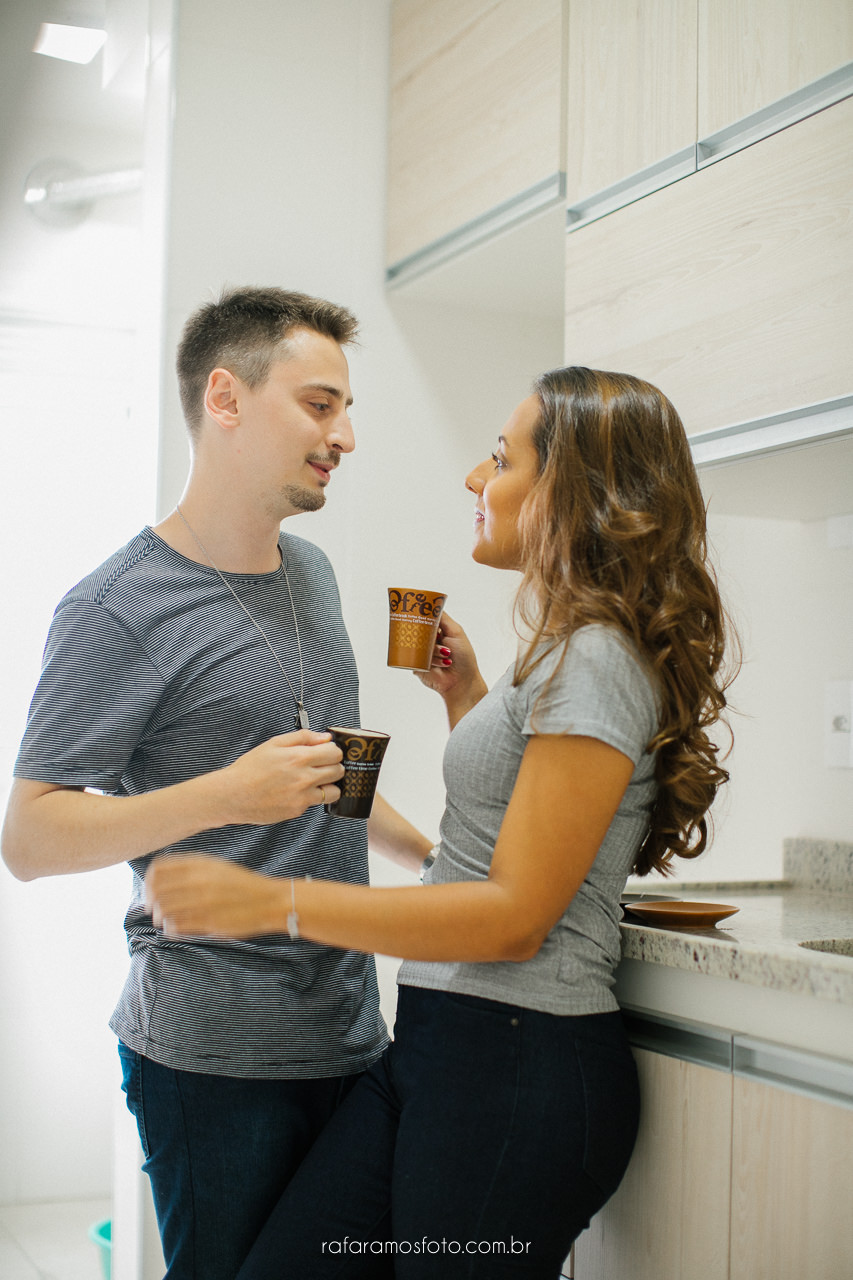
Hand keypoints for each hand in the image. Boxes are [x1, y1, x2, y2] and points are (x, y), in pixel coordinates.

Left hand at [145, 854, 286, 937]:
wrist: (270, 901)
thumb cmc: (241, 885)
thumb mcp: (217, 867)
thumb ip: (191, 869)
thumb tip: (161, 878)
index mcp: (200, 864)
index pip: (158, 870)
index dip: (149, 882)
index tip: (151, 892)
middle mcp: (199, 881)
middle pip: (158, 891)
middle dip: (151, 902)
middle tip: (154, 910)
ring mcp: (203, 901)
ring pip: (165, 910)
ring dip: (160, 917)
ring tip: (164, 921)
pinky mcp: (208, 921)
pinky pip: (177, 926)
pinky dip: (171, 929)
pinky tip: (175, 929)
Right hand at [218, 730, 342, 825]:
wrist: (233, 794)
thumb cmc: (250, 769)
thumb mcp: (274, 744)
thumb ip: (302, 737)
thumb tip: (324, 737)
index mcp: (299, 757)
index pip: (334, 753)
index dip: (332, 751)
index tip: (327, 752)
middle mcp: (304, 777)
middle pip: (338, 771)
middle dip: (334, 766)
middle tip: (322, 766)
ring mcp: (302, 796)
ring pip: (334, 791)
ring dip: (329, 785)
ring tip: (316, 781)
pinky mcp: (298, 810)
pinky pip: (315, 802)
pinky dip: (311, 797)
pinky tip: (298, 791)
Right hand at [415, 613, 487, 711]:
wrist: (461, 682)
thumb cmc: (464, 657)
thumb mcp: (456, 632)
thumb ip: (443, 618)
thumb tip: (431, 605)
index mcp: (438, 632)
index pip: (426, 620)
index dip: (422, 617)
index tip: (420, 613)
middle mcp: (429, 642)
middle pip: (419, 631)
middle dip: (428, 634)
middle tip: (436, 637)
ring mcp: (422, 653)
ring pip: (419, 644)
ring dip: (435, 649)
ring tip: (447, 655)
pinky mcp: (417, 665)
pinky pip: (417, 657)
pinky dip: (431, 659)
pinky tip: (443, 663)